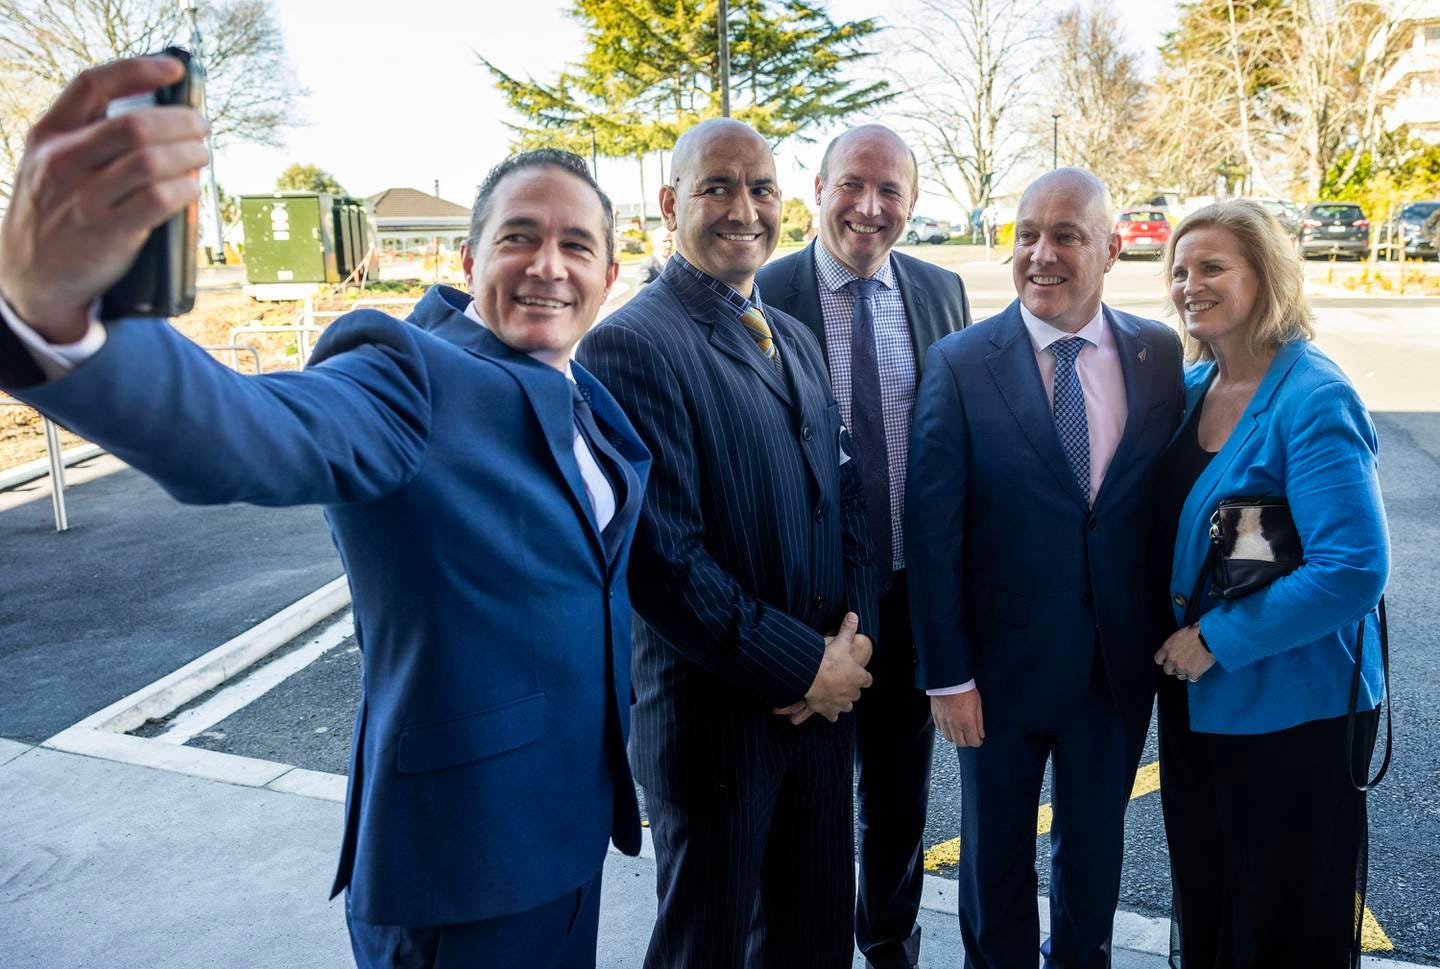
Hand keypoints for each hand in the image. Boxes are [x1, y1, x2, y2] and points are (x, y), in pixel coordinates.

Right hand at [0, 56, 208, 339]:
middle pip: (135, 125)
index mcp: (49, 134)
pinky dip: (186, 188)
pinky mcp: (108, 233)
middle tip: (201, 127)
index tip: (174, 69)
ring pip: (151, 161)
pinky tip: (193, 186)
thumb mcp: (51, 163)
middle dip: (181, 122)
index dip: (137, 69)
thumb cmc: (55, 210)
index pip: (93, 85)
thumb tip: (160, 117)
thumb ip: (89, 136)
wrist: (30, 274)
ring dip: (190, 154)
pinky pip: (159, 200)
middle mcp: (63, 161)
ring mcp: (84, 199)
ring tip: (202, 155)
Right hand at [773, 612, 873, 724]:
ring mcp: (841, 703)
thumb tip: (854, 614)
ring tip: (836, 695)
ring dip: (843, 702)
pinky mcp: (829, 711)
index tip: (860, 674)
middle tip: (843, 681)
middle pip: (857, 694)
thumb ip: (848, 629)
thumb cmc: (829, 660)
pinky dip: (830, 713)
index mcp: (859, 677)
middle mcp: (853, 693)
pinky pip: (832, 716)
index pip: (868, 679)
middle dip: (852, 689)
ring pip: (847, 706)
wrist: (812, 677)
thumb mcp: (841, 641)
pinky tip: (826, 709)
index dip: (864, 677)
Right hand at [932, 689, 983, 747]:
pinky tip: (950, 725)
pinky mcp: (936, 717)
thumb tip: (981, 734)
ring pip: (949, 738)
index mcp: (967, 722)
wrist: (949, 680)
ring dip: (955, 737)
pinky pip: (940, 730)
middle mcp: (955, 724)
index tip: (979, 739)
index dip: (978, 742)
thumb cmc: (964, 690)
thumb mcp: (977, 705)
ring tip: (960, 731)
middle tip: (970, 736)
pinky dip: (946, 730)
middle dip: (967, 742)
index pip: (973, 742)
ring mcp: (944, 721)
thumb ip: (979, 722)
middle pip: (960, 743)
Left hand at [1154, 624, 1216, 682]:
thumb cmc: (1196, 632)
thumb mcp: (1179, 635)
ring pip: (1180, 675)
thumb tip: (1174, 650)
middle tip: (1181, 665)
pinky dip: (1196, 675)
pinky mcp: (1193, 672)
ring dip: (1185, 672)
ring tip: (1193, 665)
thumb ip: (1173, 645)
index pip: (1158, 659)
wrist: (1209, 637)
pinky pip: (1192, 678)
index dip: (1164, 661)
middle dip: (1174, 669)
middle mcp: (1172, 659)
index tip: (1168, 661)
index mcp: (1167, 648)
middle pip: (1167, 670)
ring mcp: (1182, 667)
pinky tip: (1200, 669)